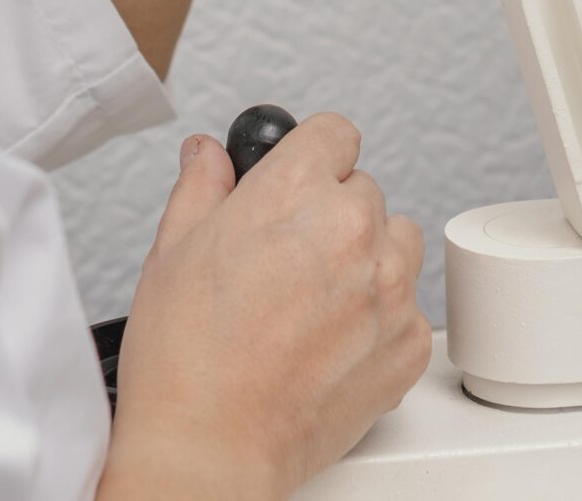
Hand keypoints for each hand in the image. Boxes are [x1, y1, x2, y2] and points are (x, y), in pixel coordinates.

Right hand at [100, 115, 431, 500]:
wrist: (209, 448)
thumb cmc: (185, 361)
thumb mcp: (172, 250)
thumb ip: (202, 186)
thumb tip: (209, 155)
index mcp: (296, 192)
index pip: (335, 132)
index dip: (312, 157)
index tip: (302, 181)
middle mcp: (353, 230)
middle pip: (364, 191)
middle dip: (330, 216)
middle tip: (286, 263)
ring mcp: (389, 288)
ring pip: (396, 244)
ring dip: (366, 261)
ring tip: (311, 305)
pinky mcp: (409, 342)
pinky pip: (408, 310)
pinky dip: (378, 322)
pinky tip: (329, 345)